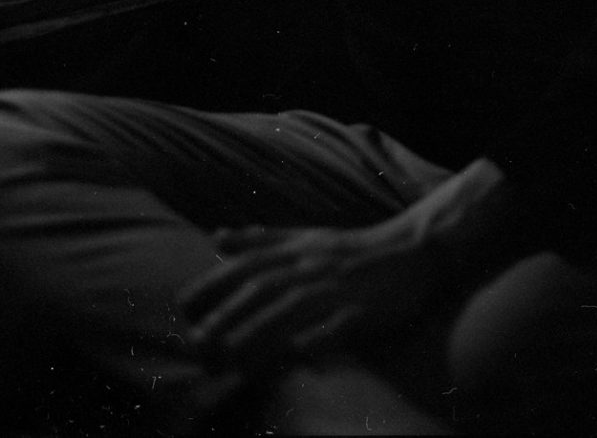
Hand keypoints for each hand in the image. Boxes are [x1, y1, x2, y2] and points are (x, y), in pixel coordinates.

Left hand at [179, 221, 446, 372]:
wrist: (412, 251)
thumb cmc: (352, 250)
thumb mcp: (306, 237)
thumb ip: (262, 241)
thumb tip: (217, 238)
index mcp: (297, 249)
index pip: (246, 265)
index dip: (212, 283)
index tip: (184, 308)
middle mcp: (313, 266)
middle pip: (263, 288)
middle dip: (227, 315)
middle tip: (197, 343)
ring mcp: (339, 288)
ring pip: (293, 309)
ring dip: (258, 333)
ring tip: (229, 359)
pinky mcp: (364, 310)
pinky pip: (338, 326)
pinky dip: (317, 339)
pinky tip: (296, 356)